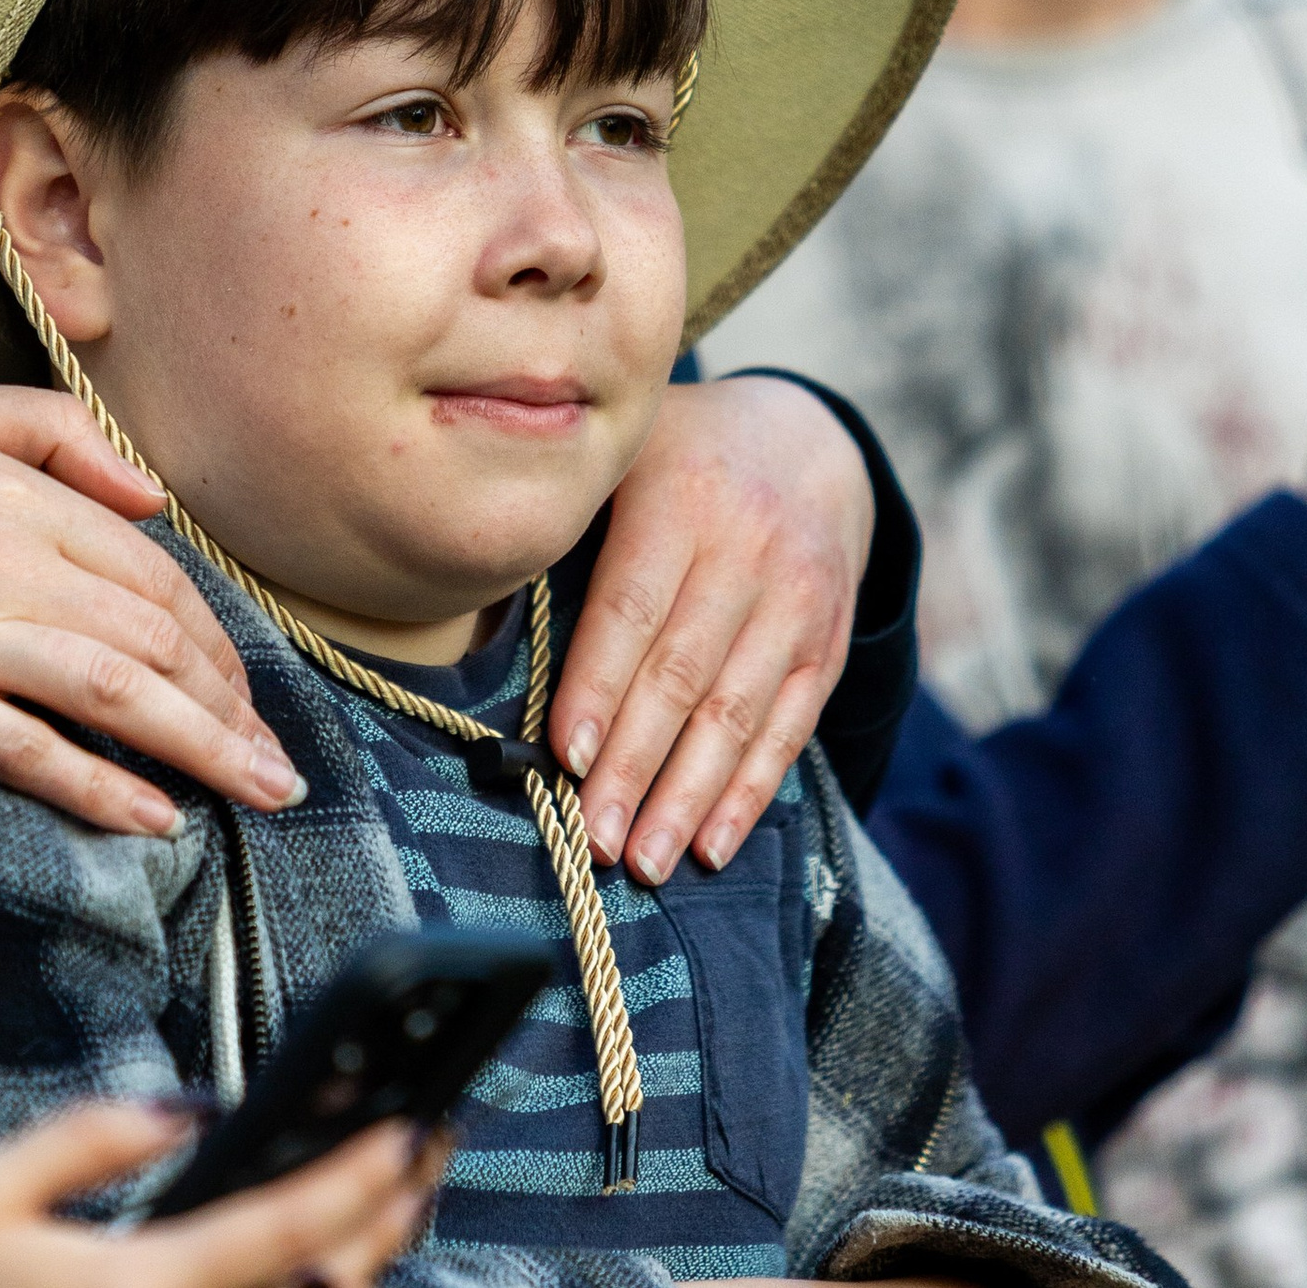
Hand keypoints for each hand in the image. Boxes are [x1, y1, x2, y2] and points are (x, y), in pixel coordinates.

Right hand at [0, 375, 303, 836]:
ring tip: (261, 793)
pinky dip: (100, 788)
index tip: (247, 687)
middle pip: (150, 637)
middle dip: (232, 705)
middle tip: (278, 761)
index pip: (150, 571)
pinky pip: (25, 752)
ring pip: (111, 695)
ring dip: (203, 750)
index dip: (215, 635)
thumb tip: (155, 497)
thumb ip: (53, 431)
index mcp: (6, 487)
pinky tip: (158, 818)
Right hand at [0, 1103, 447, 1287]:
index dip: (356, 1178)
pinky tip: (318, 1254)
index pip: (280, 1231)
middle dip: (388, 1219)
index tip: (408, 1130)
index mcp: (138, 1287)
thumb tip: (191, 1105)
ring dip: (358, 1261)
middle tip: (428, 1149)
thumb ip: (92, 1137)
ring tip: (391, 1192)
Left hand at [552, 375, 874, 884]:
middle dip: (636, 766)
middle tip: (594, 840)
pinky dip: (749, 793)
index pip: (632, 609)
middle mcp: (750, 548)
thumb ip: (570, 519)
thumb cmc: (677, 460)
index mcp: (680, 496)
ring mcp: (798, 600)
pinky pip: (789, 728)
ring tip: (645, 862)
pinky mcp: (829, 643)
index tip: (565, 759)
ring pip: (738, 713)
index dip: (599, 688)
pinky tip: (712, 844)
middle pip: (684, 675)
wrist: (808, 444)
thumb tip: (477, 598)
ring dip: (689, 797)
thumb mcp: (624, 455)